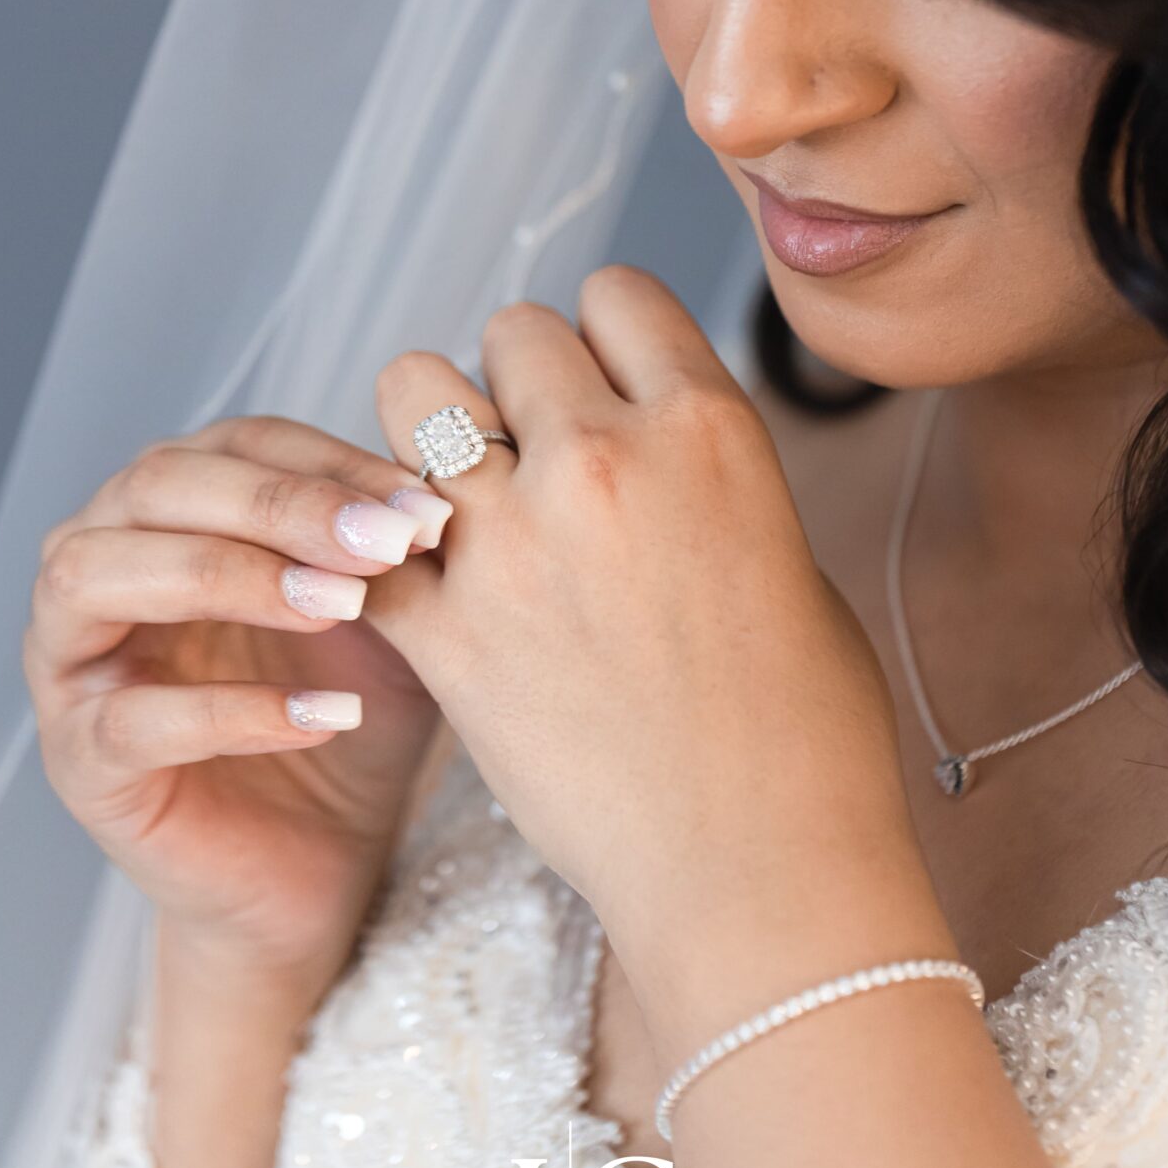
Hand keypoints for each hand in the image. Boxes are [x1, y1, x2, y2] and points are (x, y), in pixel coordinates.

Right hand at [25, 414, 455, 994]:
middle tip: (384, 545)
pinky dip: (231, 711)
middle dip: (279, 506)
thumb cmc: (345, 708)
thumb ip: (389, 547)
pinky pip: (131, 720)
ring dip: (227, 576)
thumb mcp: (386, 613)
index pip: (236, 443)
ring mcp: (72, 662)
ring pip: (98, 576)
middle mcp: (100, 561)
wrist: (321, 860)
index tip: (423, 504)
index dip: (329, 463)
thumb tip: (430, 491)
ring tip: (342, 607)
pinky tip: (327, 716)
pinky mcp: (80, 762)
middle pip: (156, 486)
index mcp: (173, 507)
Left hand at [361, 265, 916, 945]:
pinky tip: (418, 590)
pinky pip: (364, 537)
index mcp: (710, 431)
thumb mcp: (788, 558)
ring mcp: (513, 545)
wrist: (757, 872)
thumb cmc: (803, 729)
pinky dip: (381, 555)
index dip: (606, 339)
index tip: (603, 391)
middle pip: (509, 331)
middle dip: (517, 385)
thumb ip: (707, 477)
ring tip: (463, 502)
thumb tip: (654, 441)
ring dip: (432, 435)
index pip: (616, 295)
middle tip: (533, 458)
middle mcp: (606, 461)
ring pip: (413, 391)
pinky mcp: (445, 634)